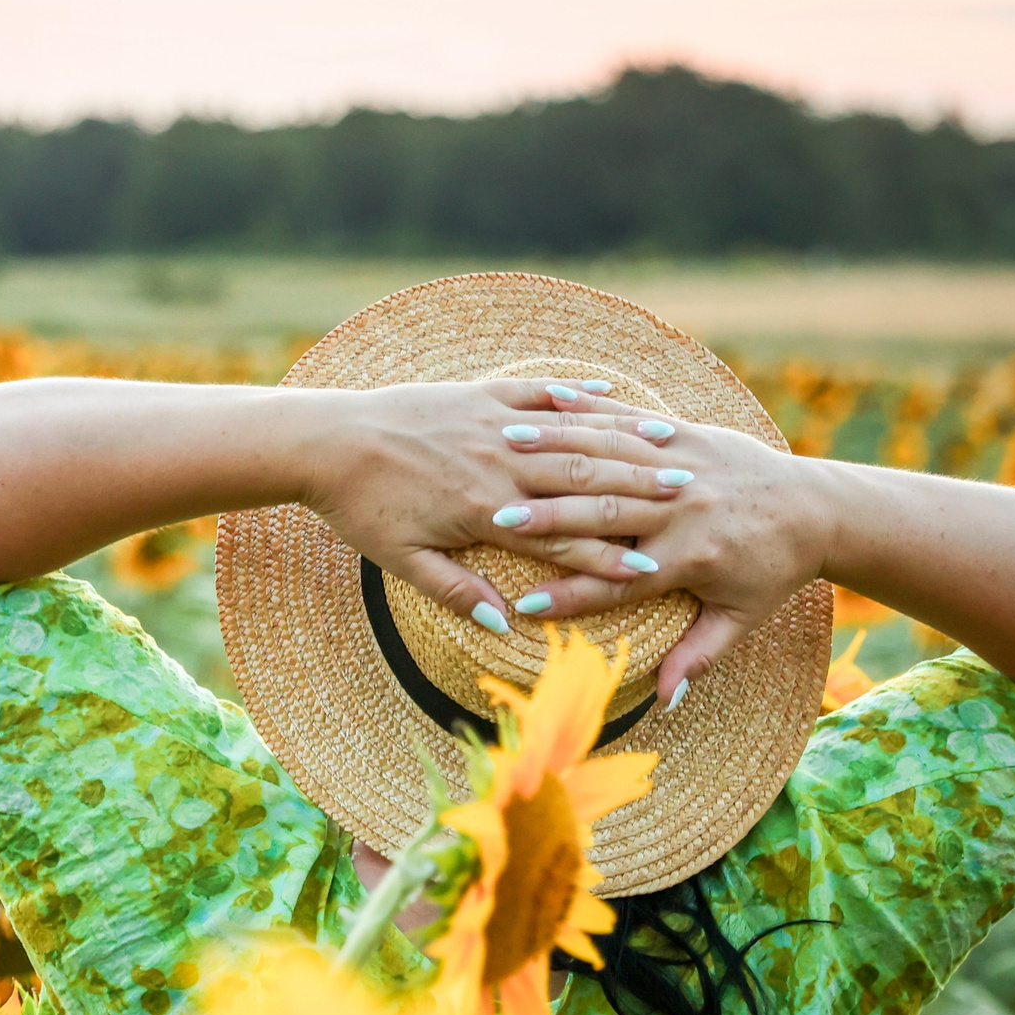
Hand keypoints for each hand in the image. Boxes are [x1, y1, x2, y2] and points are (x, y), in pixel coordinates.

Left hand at [297, 378, 688, 635]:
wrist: (327, 441)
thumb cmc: (362, 508)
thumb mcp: (404, 562)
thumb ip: (458, 592)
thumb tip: (505, 624)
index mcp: (485, 512)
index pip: (559, 543)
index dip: (606, 560)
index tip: (650, 572)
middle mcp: (499, 465)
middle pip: (583, 485)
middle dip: (637, 499)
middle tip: (688, 507)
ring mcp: (492, 424)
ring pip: (571, 436)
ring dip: (622, 448)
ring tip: (670, 455)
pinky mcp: (479, 394)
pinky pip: (538, 391)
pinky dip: (575, 395)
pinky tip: (610, 397)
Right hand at [484, 411, 837, 701]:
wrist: (817, 506)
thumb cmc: (774, 569)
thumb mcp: (741, 618)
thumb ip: (698, 656)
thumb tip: (666, 700)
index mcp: (691, 557)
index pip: (618, 582)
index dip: (571, 596)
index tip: (525, 608)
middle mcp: (683, 509)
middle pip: (603, 515)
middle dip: (547, 518)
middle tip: (496, 520)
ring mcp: (684, 464)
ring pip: (609, 459)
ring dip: (555, 454)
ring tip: (505, 451)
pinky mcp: (687, 434)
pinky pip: (630, 423)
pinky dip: (588, 414)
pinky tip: (547, 406)